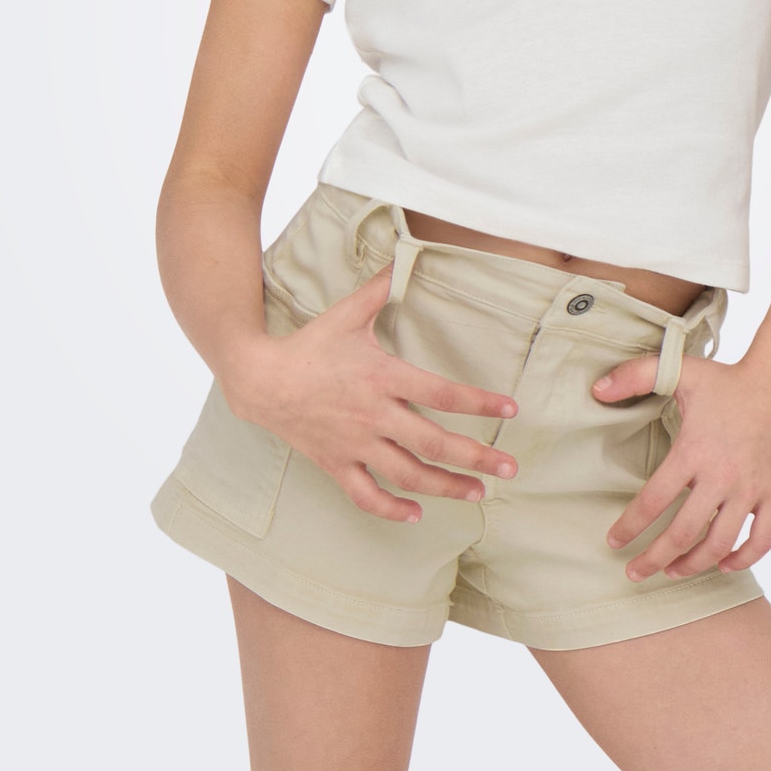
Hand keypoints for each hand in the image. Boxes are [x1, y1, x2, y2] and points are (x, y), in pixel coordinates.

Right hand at [233, 266, 520, 524]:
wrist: (260, 379)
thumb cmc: (309, 345)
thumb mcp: (347, 313)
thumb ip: (380, 289)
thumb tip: (404, 256)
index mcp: (383, 377)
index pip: (441, 394)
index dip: (479, 404)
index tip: (511, 411)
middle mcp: (374, 415)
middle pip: (433, 443)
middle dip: (475, 458)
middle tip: (509, 469)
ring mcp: (354, 444)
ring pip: (407, 474)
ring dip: (445, 487)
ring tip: (477, 493)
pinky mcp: (335, 464)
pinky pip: (366, 495)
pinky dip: (391, 509)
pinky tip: (416, 514)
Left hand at [592, 350, 770, 581]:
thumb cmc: (728, 379)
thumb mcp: (679, 370)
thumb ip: (634, 376)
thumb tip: (596, 390)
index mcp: (693, 452)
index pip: (652, 501)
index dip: (629, 527)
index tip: (614, 542)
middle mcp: (722, 477)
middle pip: (682, 534)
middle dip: (653, 559)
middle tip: (633, 574)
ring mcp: (752, 490)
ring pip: (719, 544)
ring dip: (693, 565)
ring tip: (672, 572)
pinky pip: (762, 540)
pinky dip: (743, 559)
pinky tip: (724, 564)